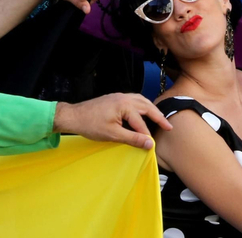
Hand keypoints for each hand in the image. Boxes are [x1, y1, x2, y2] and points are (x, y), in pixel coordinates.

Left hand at [54, 93, 171, 149]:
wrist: (73, 116)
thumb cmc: (91, 125)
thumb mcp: (113, 135)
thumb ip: (132, 139)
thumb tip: (149, 144)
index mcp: (124, 105)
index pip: (141, 122)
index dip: (147, 135)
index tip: (153, 146)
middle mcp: (124, 97)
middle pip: (146, 105)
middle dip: (158, 116)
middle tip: (168, 126)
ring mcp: (119, 96)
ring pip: (140, 100)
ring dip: (151, 109)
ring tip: (159, 117)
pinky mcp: (114, 98)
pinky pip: (133, 100)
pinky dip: (142, 105)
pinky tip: (142, 112)